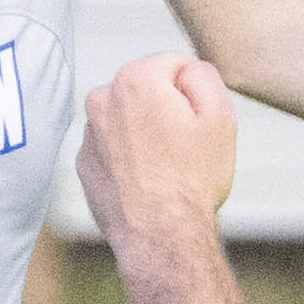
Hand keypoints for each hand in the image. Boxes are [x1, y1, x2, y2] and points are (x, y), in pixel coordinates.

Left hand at [78, 50, 238, 252]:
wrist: (161, 237)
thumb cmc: (193, 179)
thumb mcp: (219, 115)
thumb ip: (202, 74)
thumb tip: (184, 70)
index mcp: (134, 79)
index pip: (173, 65)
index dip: (192, 94)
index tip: (196, 125)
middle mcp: (101, 99)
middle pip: (145, 90)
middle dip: (164, 109)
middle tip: (182, 148)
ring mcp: (87, 133)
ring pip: (127, 118)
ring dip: (144, 132)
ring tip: (164, 168)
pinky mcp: (83, 164)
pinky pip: (112, 148)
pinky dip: (127, 158)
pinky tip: (145, 182)